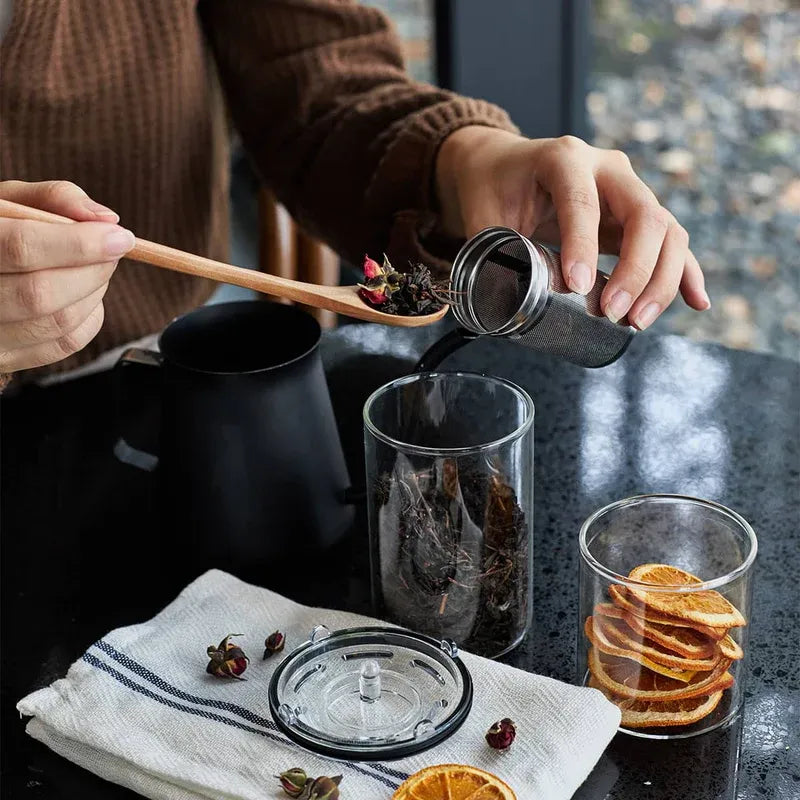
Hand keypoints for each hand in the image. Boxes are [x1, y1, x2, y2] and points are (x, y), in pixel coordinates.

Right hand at [0, 180, 133, 371]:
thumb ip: (56, 198)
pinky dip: (89, 317)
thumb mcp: (12, 200)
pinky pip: (63, 345)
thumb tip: (106, 219)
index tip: (120, 238)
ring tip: (94, 269)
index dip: (80, 244)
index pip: (23, 248)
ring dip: (94, 293)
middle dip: (93, 270)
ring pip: (57, 323)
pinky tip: (82, 295)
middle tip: (111, 250)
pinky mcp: (6, 359)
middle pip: (41, 293)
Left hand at [435, 127, 709, 328]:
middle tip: (615, 313)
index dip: (583, 245)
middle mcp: (607, 169)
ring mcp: (629, 190)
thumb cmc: (492, 186)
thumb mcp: (482, 212)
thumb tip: (498, 301)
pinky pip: (671, 243)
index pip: (583, 201)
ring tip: (637, 322)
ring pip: (667, 231)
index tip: (579, 287)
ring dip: (661, 280)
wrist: (504, 165)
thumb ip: (490, 250)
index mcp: (565, 159)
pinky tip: (697, 302)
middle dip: (636, 270)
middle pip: (645, 214)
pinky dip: (686, 273)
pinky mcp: (637, 216)